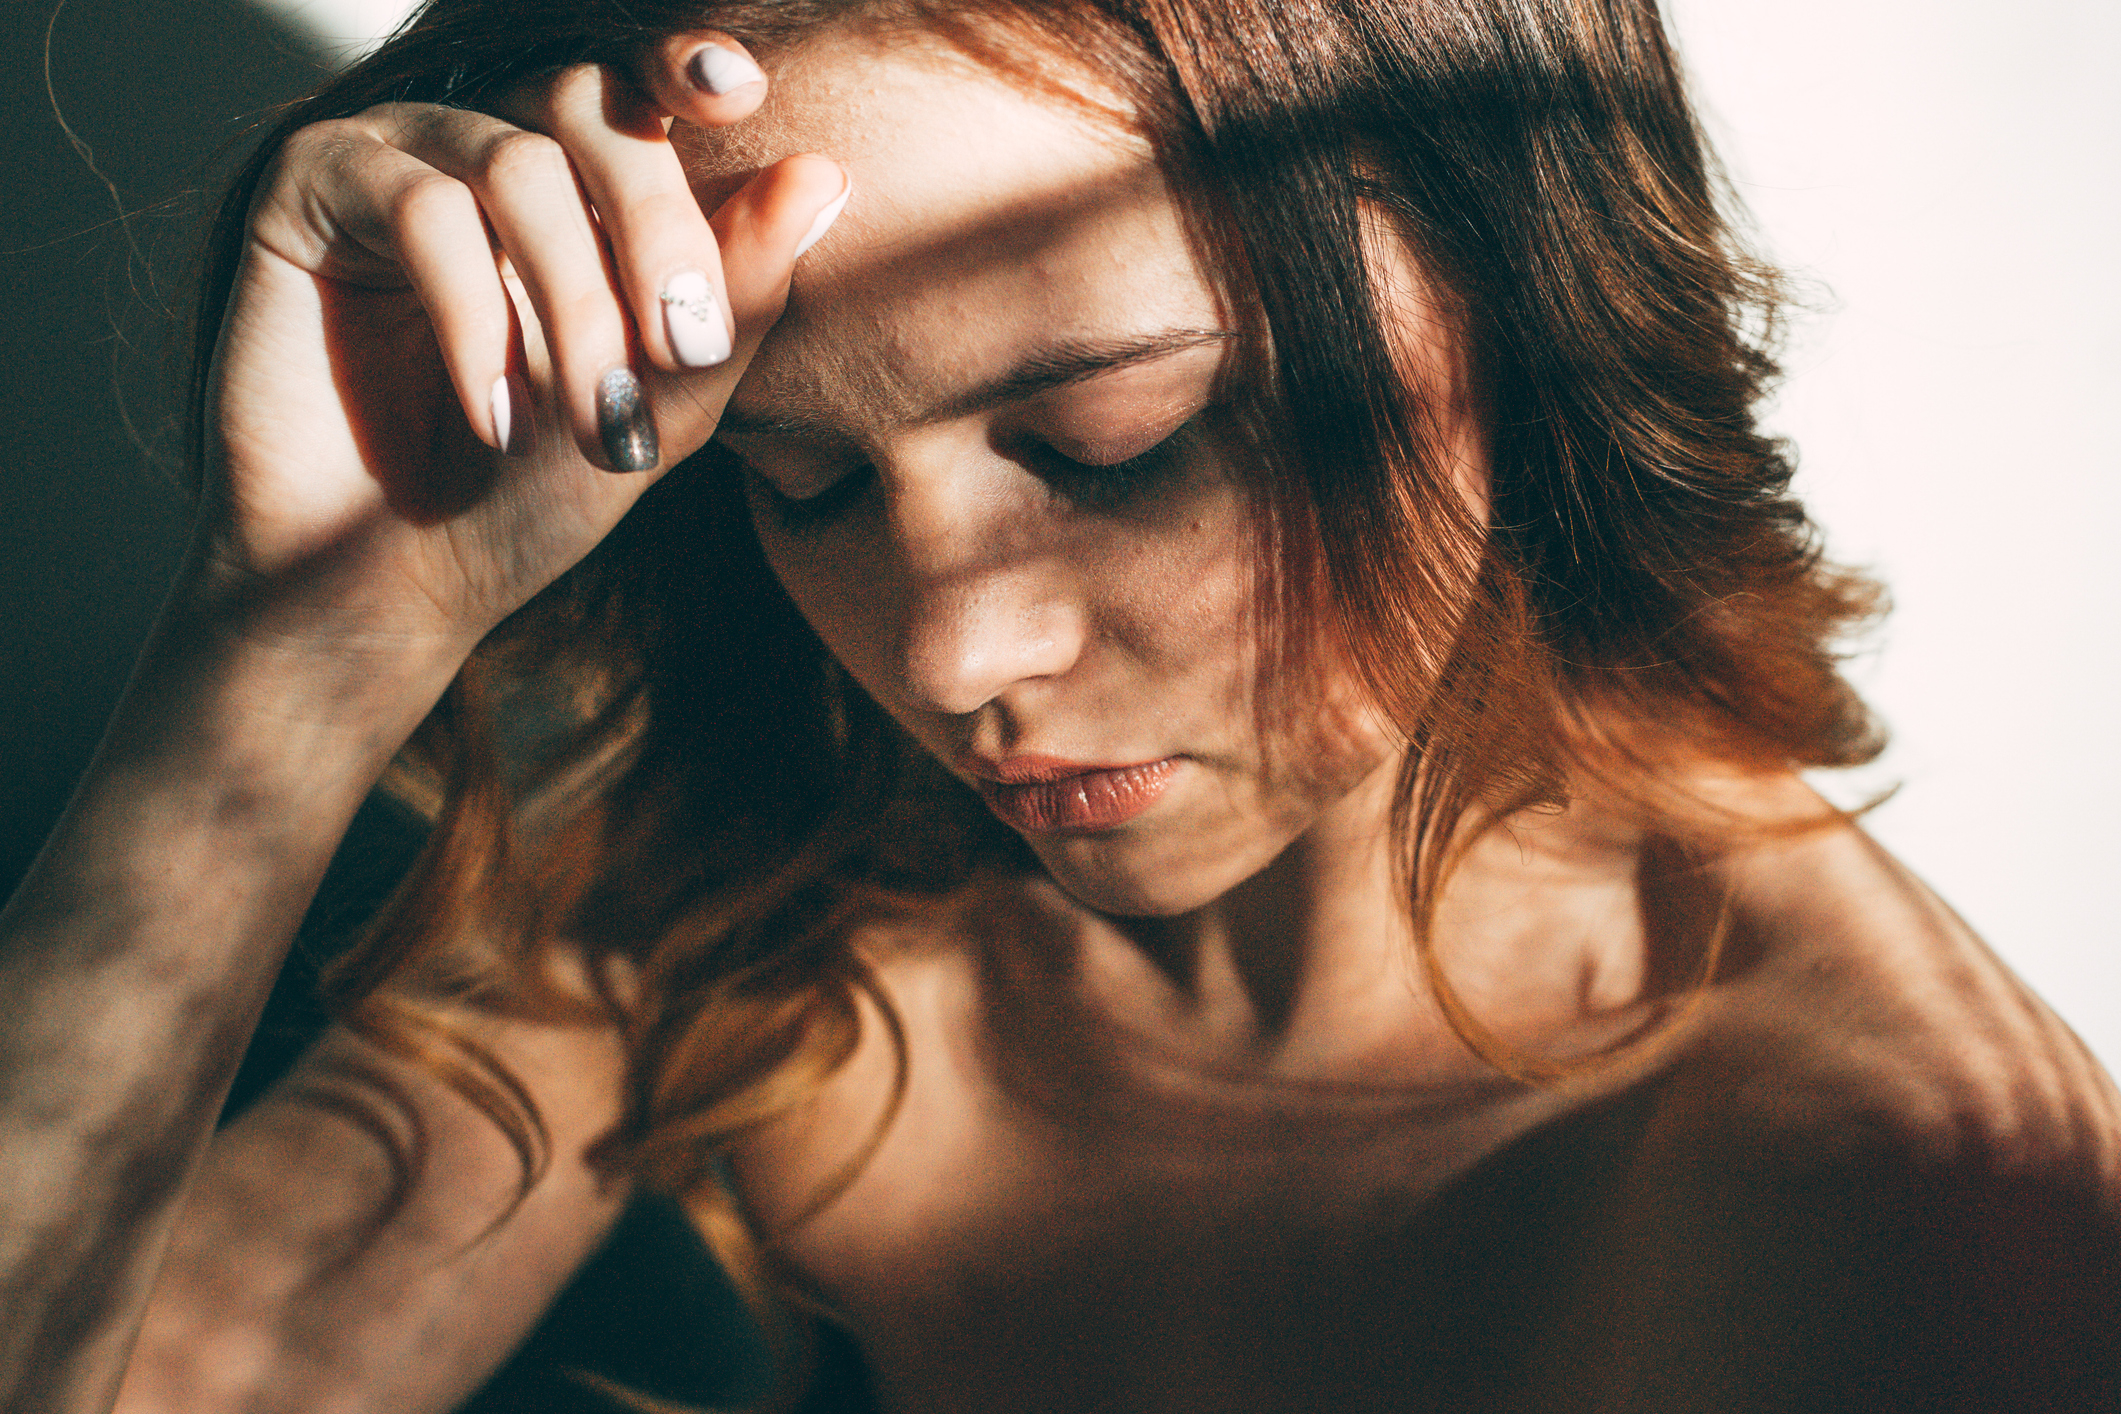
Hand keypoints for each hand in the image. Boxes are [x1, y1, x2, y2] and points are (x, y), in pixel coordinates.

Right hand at [196, 33, 846, 666]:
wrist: (401, 581)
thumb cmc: (539, 494)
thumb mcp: (667, 397)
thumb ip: (739, 291)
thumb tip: (824, 174)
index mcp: (582, 179)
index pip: (640, 87)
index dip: (685, 70)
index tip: (740, 92)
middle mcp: (489, 141)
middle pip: (589, 107)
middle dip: (657, 232)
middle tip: (686, 348)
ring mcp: (400, 154)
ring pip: (518, 166)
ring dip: (577, 308)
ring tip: (600, 427)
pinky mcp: (314, 185)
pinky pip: (419, 208)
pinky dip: (477, 320)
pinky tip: (498, 419)